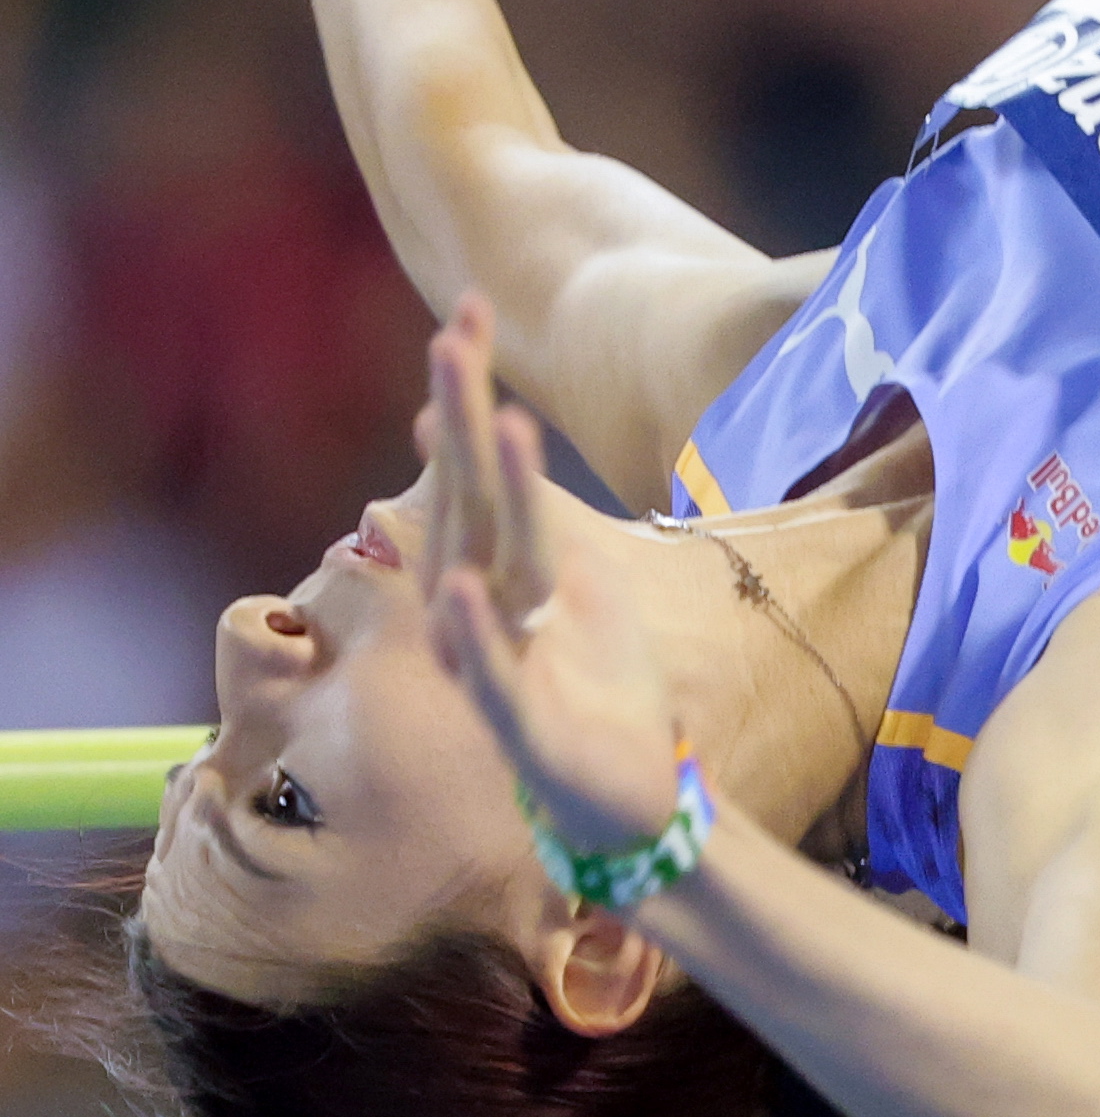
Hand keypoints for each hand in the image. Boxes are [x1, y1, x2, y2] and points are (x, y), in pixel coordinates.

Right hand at [418, 295, 681, 855]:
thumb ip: (534, 517)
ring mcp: (498, 663)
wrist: (627, 807)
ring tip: (494, 423)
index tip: (469, 309)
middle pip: (470, 498)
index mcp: (506, 572)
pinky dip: (475, 630)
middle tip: (455, 331)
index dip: (470, 393)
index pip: (479, 468)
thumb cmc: (597, 692)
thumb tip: (492, 439)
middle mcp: (487, 607)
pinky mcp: (520, 725)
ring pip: (486, 570)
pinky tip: (459, 585)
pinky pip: (492, 671)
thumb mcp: (578, 590)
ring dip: (487, 498)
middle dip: (463, 416)